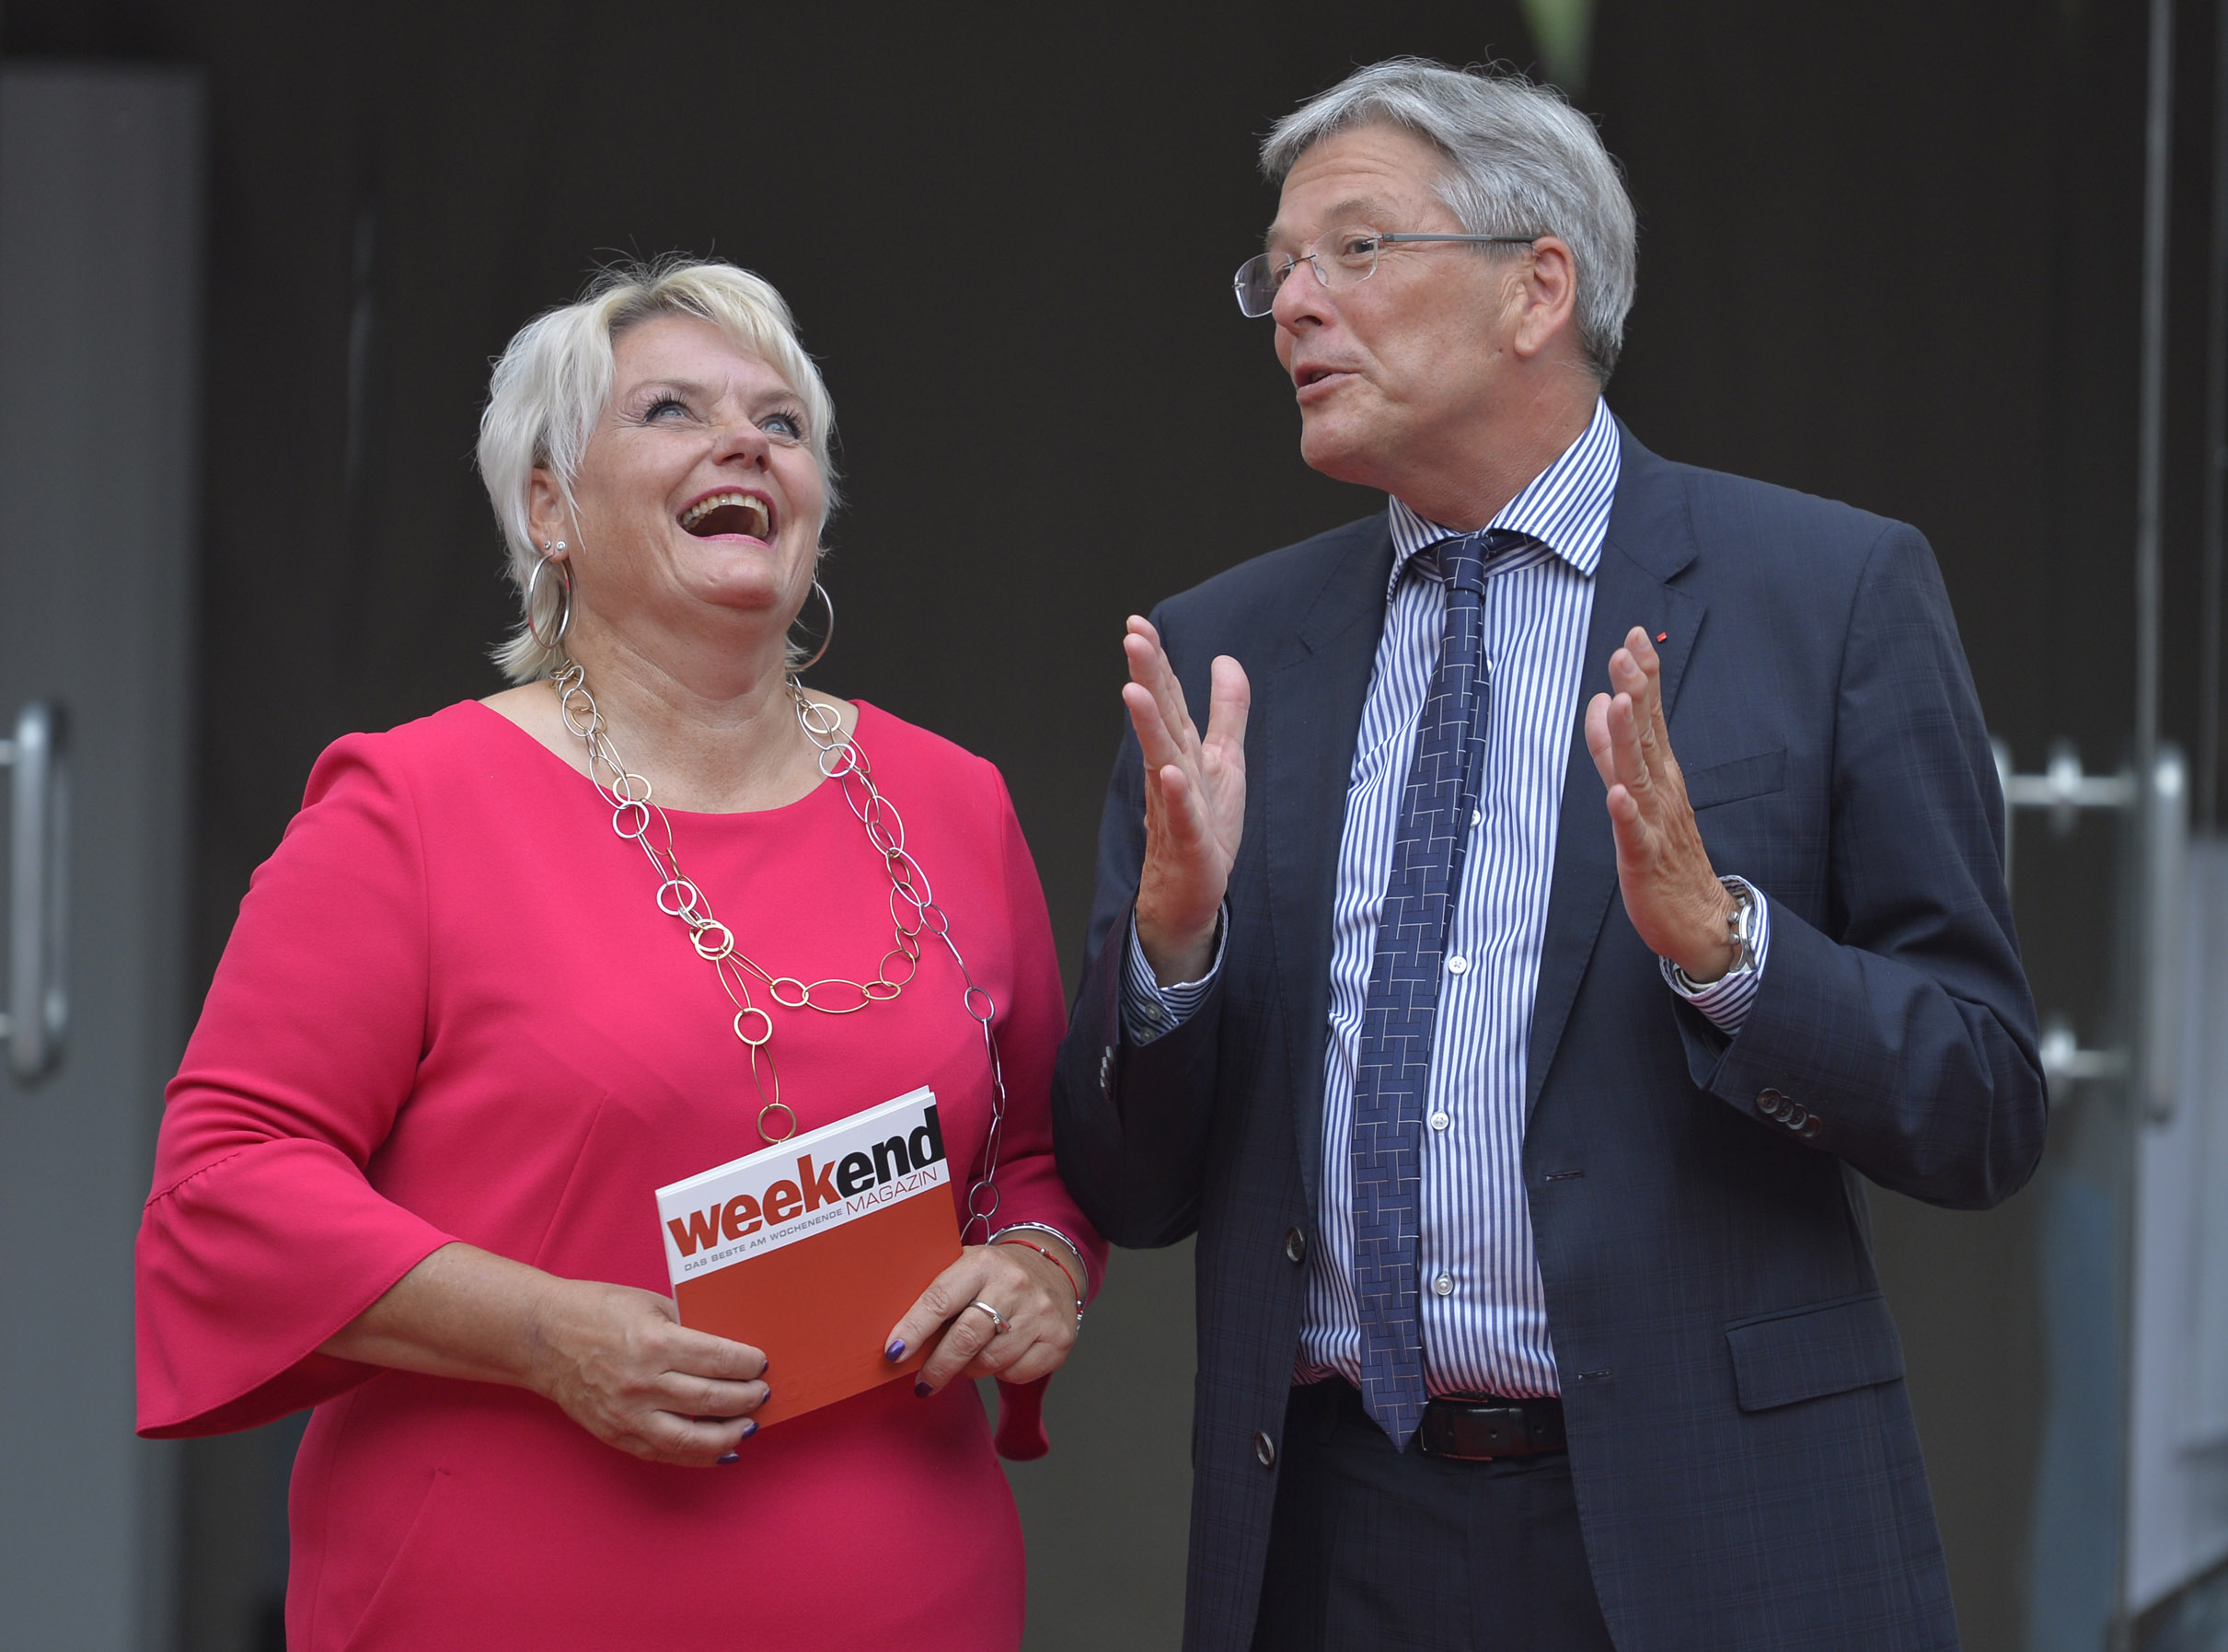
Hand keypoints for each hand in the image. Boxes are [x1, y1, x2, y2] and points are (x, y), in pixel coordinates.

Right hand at [523, 1277, 769, 1465]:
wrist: (542, 1338)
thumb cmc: (597, 1311)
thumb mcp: (650, 1305)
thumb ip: (688, 1326)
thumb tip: (730, 1347)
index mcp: (653, 1343)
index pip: (717, 1359)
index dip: (747, 1364)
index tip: (762, 1364)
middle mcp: (642, 1383)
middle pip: (710, 1399)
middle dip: (746, 1398)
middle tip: (763, 1394)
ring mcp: (627, 1414)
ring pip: (690, 1438)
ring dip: (728, 1435)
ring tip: (748, 1426)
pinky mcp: (615, 1435)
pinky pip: (664, 1453)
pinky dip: (696, 1456)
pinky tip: (720, 1451)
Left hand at [886, 1243, 1080, 1397]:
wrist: (1053, 1267)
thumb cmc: (996, 1273)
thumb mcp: (966, 1265)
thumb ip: (935, 1289)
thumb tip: (895, 1334)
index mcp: (982, 1263)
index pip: (940, 1300)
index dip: (914, 1330)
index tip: (894, 1352)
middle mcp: (1014, 1285)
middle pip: (965, 1339)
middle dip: (937, 1367)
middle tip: (923, 1383)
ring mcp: (1039, 1313)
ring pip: (990, 1362)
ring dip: (969, 1369)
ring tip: (965, 1361)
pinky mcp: (1057, 1339)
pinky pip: (1016, 1373)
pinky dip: (1001, 1372)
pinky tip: (999, 1356)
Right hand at [1122, 616, 1249, 984]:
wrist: (1189, 894)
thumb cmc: (1204, 825)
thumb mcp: (1224, 759)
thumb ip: (1226, 710)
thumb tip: (1225, 659)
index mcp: (1181, 749)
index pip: (1167, 697)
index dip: (1156, 661)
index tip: (1136, 624)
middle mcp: (1171, 771)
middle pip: (1159, 718)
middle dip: (1146, 677)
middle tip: (1131, 638)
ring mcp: (1175, 806)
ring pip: (1161, 760)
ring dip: (1149, 727)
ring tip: (1134, 692)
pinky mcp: (1189, 843)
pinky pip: (1181, 816)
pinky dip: (1174, 796)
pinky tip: (1168, 775)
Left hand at [1583, 626, 1738, 982]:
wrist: (1698, 918)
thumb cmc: (1666, 853)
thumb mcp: (1636, 791)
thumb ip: (1614, 748)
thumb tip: (1603, 701)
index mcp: (1660, 774)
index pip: (1651, 718)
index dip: (1643, 679)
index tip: (1635, 636)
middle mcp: (1661, 791)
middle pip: (1649, 736)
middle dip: (1639, 693)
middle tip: (1628, 651)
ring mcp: (1656, 824)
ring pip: (1641, 775)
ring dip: (1631, 740)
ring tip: (1623, 704)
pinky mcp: (1646, 859)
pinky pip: (1636, 834)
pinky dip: (1627, 813)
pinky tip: (1617, 794)